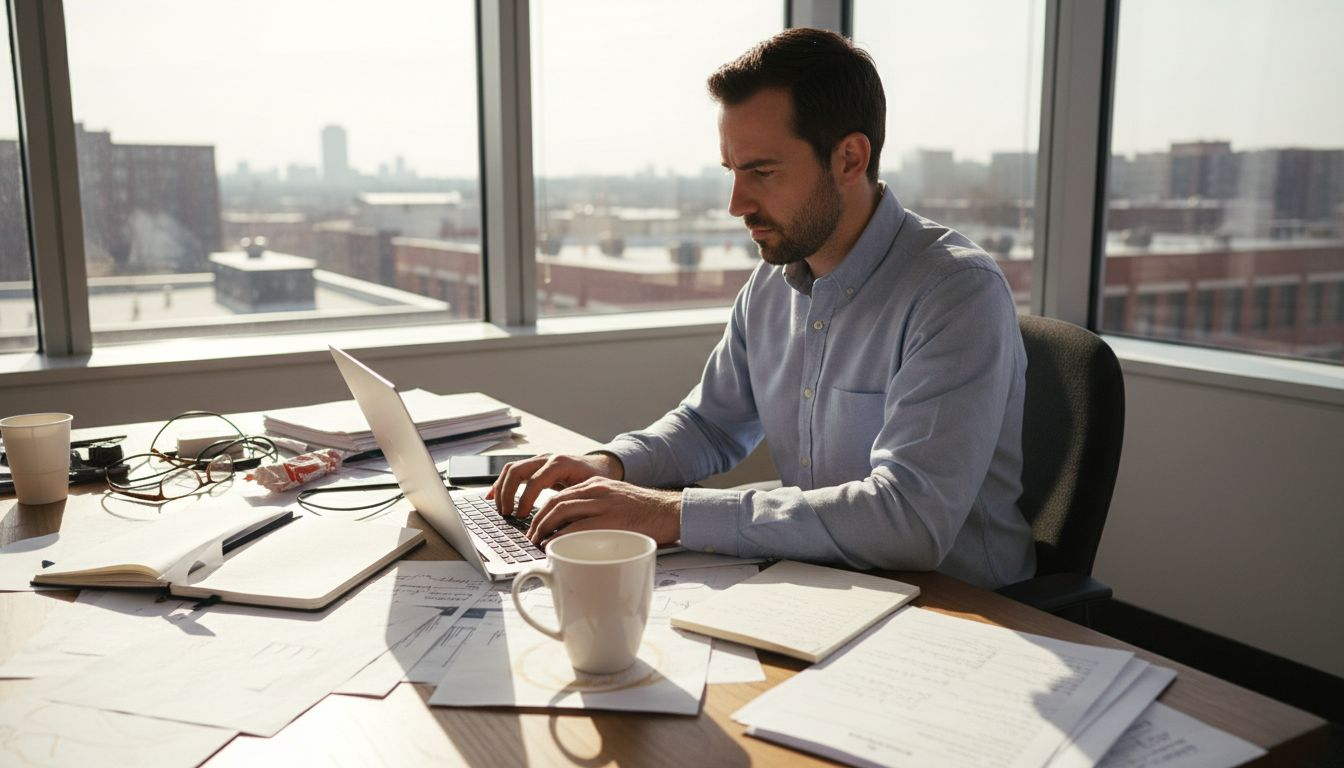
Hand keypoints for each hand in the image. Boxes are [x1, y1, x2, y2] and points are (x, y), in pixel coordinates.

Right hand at [487, 452, 623, 518]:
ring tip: (501, 510)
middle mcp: (546, 458)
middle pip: (517, 471)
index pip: (535, 481)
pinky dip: (501, 483)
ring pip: (511, 469)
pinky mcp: (535, 466)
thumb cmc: (597, 479)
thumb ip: (572, 503)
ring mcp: (539, 460)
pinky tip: (492, 496)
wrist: (601, 466)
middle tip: (507, 514)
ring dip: (502, 489)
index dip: (524, 500)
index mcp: (560, 463)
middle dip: (508, 494)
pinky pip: (512, 471)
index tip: (520, 517)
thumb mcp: (588, 491)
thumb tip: (557, 524)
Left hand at [525, 477, 681, 546]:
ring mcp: (603, 504)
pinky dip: (560, 536)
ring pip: (561, 510)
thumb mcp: (616, 502)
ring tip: (538, 543)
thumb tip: (574, 532)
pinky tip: (553, 545)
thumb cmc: (646, 513)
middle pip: (555, 502)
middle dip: (537, 521)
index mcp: (597, 486)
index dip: (542, 511)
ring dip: (543, 528)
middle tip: (532, 537)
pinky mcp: (611, 520)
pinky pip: (577, 526)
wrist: (671, 511)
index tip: (536, 526)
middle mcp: (597, 491)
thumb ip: (596, 511)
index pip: (560, 495)